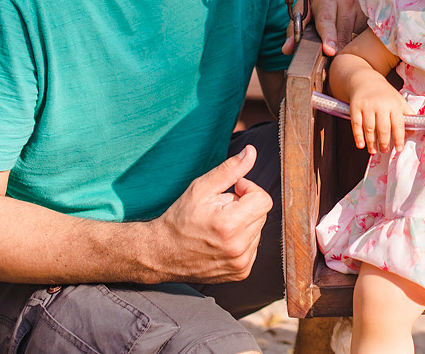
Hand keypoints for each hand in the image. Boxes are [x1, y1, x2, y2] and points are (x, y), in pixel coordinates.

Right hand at [149, 145, 271, 282]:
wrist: (162, 253)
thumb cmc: (180, 219)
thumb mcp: (201, 188)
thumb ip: (230, 170)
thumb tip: (251, 152)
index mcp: (230, 225)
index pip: (263, 199)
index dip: (248, 190)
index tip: (233, 191)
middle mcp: (238, 247)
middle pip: (261, 213)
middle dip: (245, 206)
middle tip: (220, 209)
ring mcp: (240, 263)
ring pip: (258, 230)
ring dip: (244, 223)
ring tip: (219, 226)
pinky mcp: (240, 272)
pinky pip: (253, 247)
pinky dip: (242, 239)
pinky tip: (221, 239)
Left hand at [291, 0, 367, 56]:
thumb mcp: (305, 3)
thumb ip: (295, 26)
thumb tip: (287, 49)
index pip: (326, 20)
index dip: (328, 36)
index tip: (329, 50)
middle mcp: (347, 0)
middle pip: (343, 32)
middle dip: (338, 49)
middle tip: (332, 62)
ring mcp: (363, 5)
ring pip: (355, 35)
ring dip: (348, 45)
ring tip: (341, 47)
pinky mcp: (373, 12)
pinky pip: (365, 33)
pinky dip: (358, 39)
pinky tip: (354, 38)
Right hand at [349, 77, 410, 153]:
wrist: (365, 80)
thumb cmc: (385, 93)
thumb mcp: (399, 100)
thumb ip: (407, 114)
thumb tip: (413, 131)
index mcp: (393, 104)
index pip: (398, 124)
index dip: (399, 138)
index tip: (399, 149)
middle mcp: (380, 105)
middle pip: (383, 128)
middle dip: (384, 143)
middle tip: (385, 150)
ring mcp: (367, 106)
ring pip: (369, 128)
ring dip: (371, 142)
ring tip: (374, 150)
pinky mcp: (355, 107)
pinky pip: (356, 125)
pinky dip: (358, 136)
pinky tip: (361, 144)